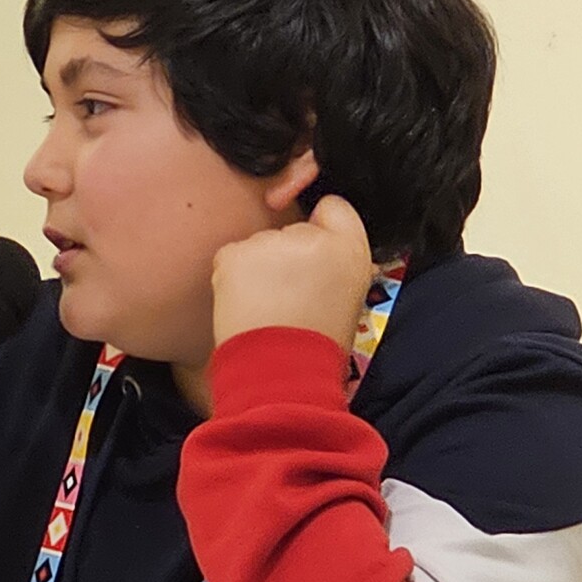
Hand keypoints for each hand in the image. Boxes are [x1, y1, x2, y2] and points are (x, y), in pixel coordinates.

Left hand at [209, 194, 376, 353]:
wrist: (281, 372)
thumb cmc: (315, 344)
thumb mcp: (348, 296)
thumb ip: (336, 261)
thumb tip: (319, 250)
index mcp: (349, 248)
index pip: (333, 208)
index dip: (320, 230)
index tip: (311, 254)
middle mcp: (311, 237)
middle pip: (291, 230)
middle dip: (285, 256)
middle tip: (287, 296)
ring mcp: (270, 242)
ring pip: (259, 245)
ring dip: (258, 268)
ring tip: (266, 307)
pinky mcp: (235, 253)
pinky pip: (231, 257)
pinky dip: (232, 277)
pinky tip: (246, 305)